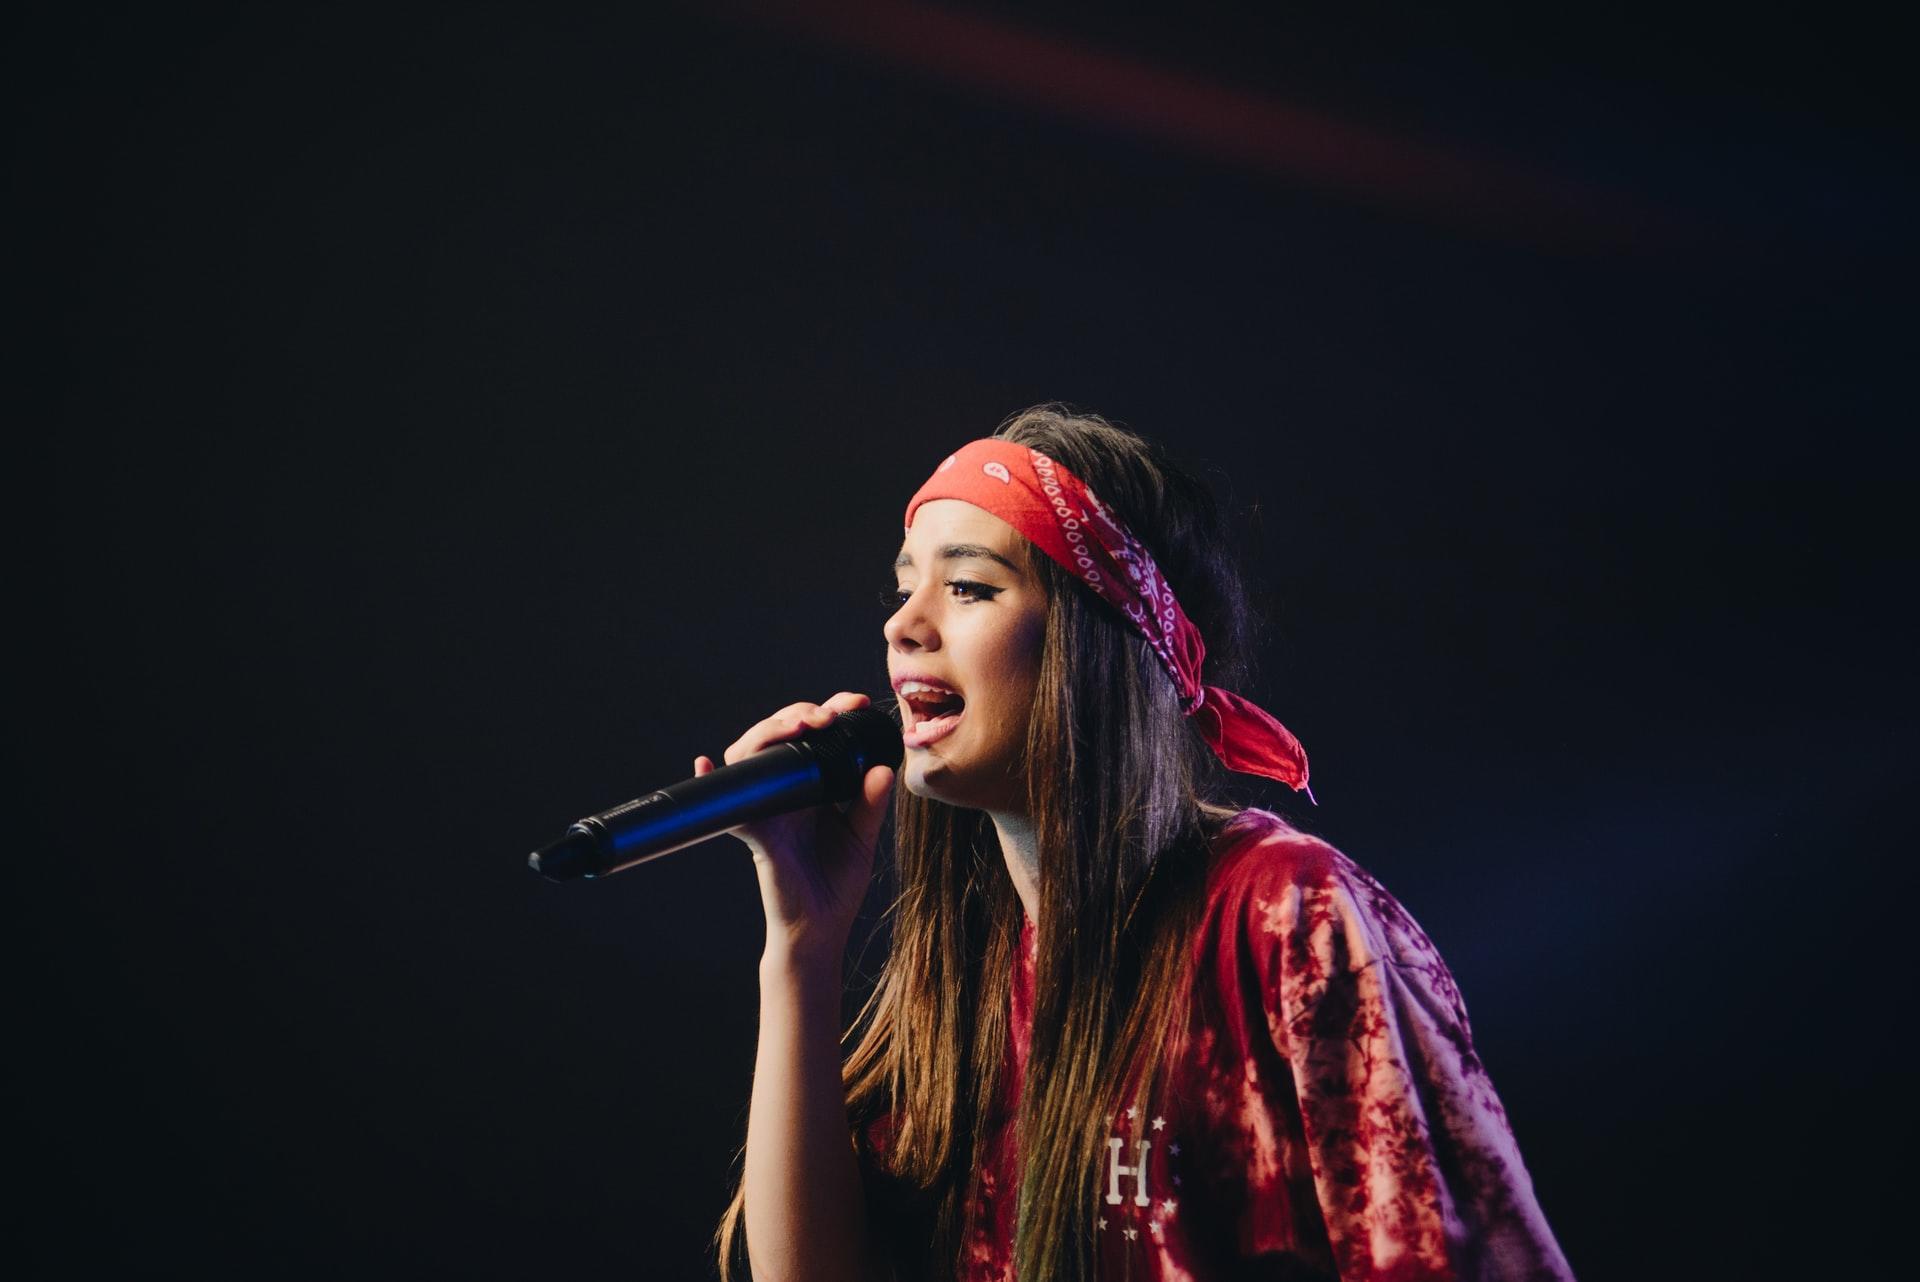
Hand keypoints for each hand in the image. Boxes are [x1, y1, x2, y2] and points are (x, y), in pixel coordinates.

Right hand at [696, 691, 895, 966]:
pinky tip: (705, 763)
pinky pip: (729, 804)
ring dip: (770, 731)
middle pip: (779, 734)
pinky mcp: (754, 831)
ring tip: (798, 725)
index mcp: (813, 784)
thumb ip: (872, 803)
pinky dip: (709, 780)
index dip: (831, 711)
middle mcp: (785, 789)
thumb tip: (883, 768)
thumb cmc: (838, 882)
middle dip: (800, 712)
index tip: (856, 703)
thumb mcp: (863, 836)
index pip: (816, 735)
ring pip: (752, 755)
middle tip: (827, 714)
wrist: (820, 928)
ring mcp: (766, 807)